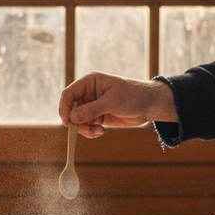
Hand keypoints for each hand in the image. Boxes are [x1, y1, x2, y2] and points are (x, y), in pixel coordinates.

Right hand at [58, 73, 176, 138]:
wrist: (150, 104)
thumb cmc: (133, 95)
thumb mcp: (112, 102)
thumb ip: (91, 110)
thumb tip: (72, 118)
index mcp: (89, 82)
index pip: (69, 94)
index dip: (64, 107)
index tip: (67, 122)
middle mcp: (88, 93)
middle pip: (71, 109)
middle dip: (76, 121)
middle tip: (86, 129)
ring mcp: (93, 105)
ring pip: (78, 120)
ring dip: (85, 129)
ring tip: (98, 131)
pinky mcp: (98, 116)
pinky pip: (87, 126)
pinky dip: (91, 131)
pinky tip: (101, 131)